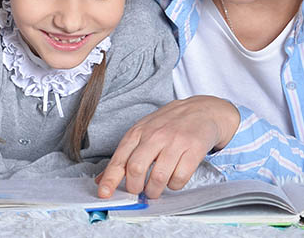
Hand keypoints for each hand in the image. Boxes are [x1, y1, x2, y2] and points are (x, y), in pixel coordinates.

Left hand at [95, 96, 239, 198]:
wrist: (202, 110)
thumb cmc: (168, 125)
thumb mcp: (142, 133)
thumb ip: (123, 157)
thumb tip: (102, 180)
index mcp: (137, 133)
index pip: (119, 159)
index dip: (110, 179)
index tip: (103, 194)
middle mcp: (154, 136)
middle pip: (136, 169)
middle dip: (135, 188)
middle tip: (139, 191)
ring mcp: (175, 142)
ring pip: (159, 177)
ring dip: (155, 190)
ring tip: (155, 189)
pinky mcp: (193, 149)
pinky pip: (180, 177)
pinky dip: (174, 185)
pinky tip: (173, 179)